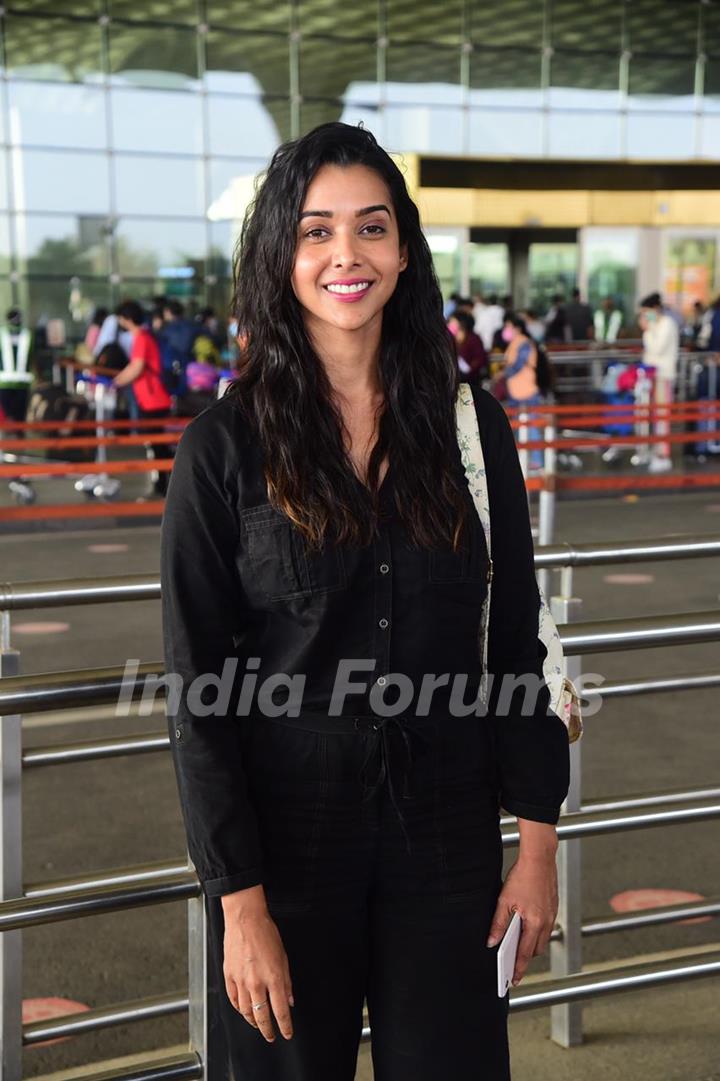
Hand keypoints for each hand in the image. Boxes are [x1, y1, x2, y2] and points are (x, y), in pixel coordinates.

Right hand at [222, 894, 293, 1042]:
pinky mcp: (229, 976)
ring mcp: (240, 980)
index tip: (287, 1033)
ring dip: (253, 1022)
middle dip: (268, 1030)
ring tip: (258, 1024)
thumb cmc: (265, 933)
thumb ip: (286, 982)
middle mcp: (256, 982)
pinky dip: (239, 1009)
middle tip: (271, 1036)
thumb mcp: (284, 957)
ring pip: (245, 1011)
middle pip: (262, 1016)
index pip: (280, 1011)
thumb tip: (289, 1000)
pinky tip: (243, 1010)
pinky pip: (233, 999)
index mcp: (273, 977)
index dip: (285, 1026)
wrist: (245, 919)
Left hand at [486, 851, 557, 986]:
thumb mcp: (504, 900)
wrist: (540, 858)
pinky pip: (546, 926)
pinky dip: (537, 931)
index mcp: (534, 923)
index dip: (519, 969)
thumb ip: (498, 923)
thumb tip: (492, 941)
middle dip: (526, 957)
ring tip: (518, 945)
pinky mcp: (553, 907)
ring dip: (532, 944)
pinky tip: (527, 926)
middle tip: (513, 962)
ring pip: (542, 938)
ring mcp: (551, 915)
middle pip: (536, 949)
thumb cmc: (523, 876)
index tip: (514, 979)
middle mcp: (546, 922)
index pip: (525, 953)